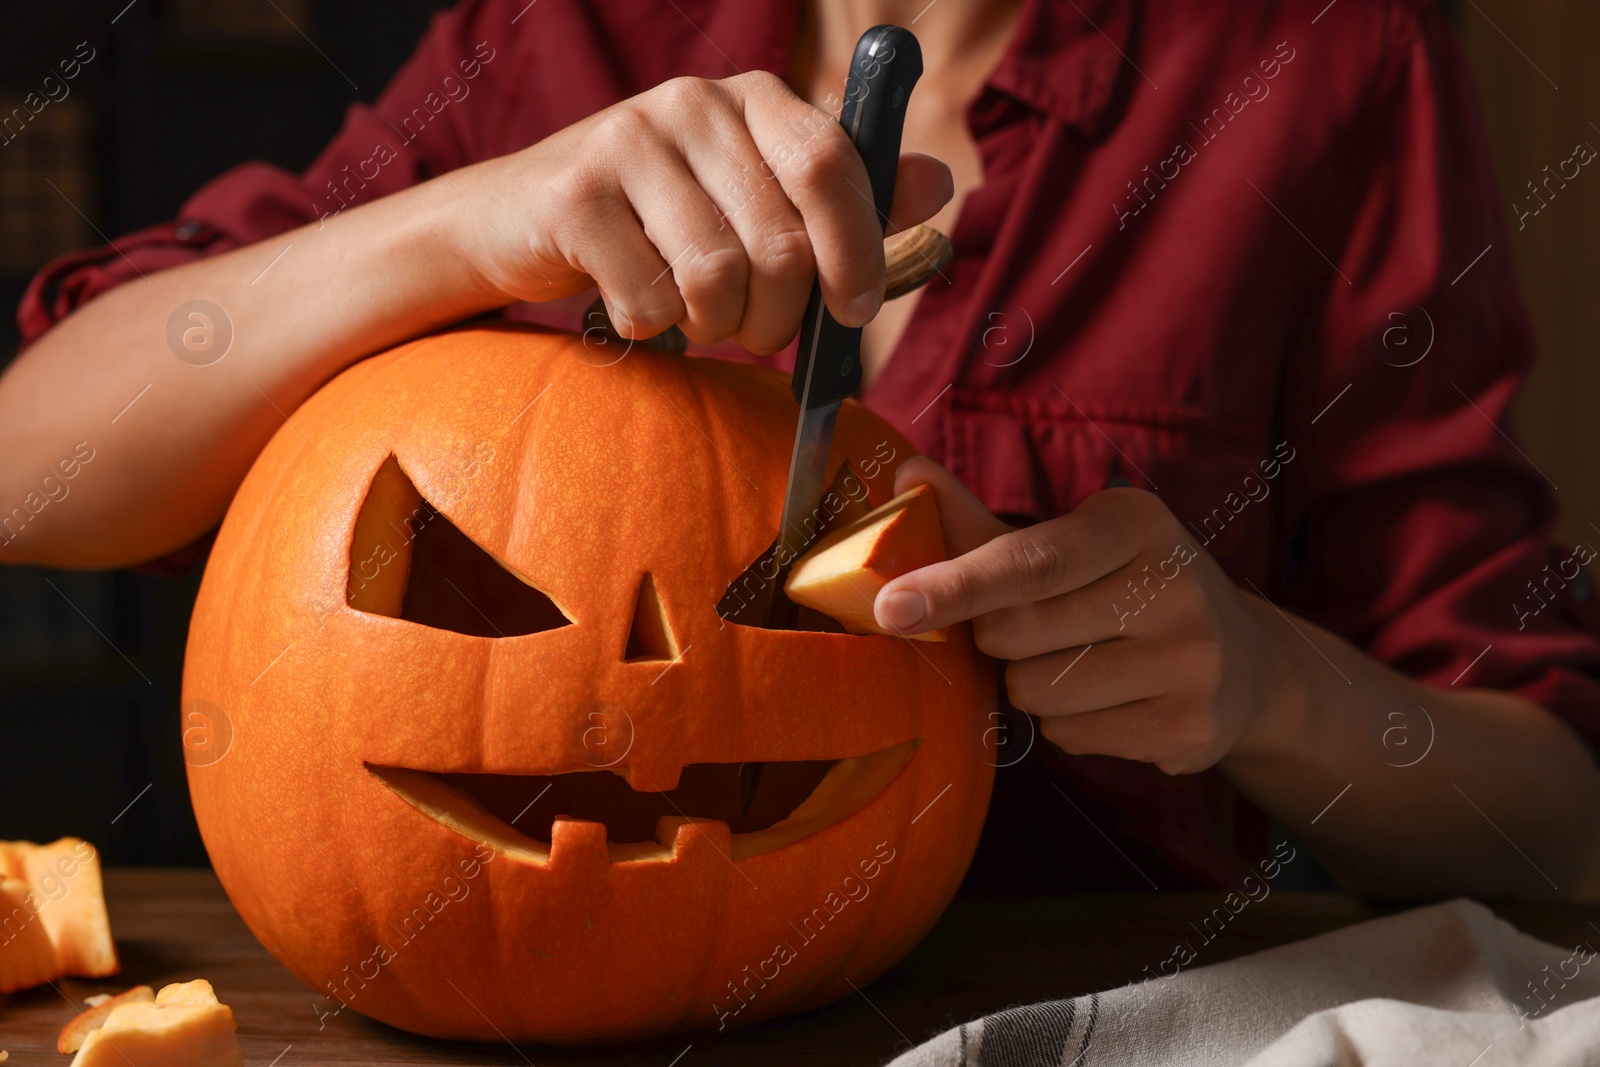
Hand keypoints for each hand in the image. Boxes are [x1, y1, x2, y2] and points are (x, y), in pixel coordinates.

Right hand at [453, 72, 952, 352]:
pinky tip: (635, 305)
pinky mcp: (574, 193)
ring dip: (714, 327)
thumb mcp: (756, 204)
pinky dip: (650, 328)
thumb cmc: (660, 223)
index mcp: (754, 99)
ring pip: (716, 278)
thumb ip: (844, 202)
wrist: (519, 222)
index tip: (856, 311)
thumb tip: (937, 182)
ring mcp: (628, 139)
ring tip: (695, 317)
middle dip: (777, 317)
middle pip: (780, 244)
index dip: (857, 249)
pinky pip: (649, 300)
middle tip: (755, 331)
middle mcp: (694, 102)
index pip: (833, 163)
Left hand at [873, 458, 1304, 774]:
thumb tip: (906, 476)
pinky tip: (1115, 700)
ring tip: (1087, 663)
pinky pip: (1070, 738)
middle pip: (1014, 634)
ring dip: (1034, 686)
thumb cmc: (1128, 590)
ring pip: (1036, 693)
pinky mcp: (1189, 729)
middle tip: (1042, 626)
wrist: (1245, 664)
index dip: (954, 584)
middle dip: (1000, 639)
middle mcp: (1174, 585)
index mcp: (1136, 523)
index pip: (1027, 561)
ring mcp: (1190, 662)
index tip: (889, 607)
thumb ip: (984, 523)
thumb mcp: (1072, 544)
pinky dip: (1070, 725)